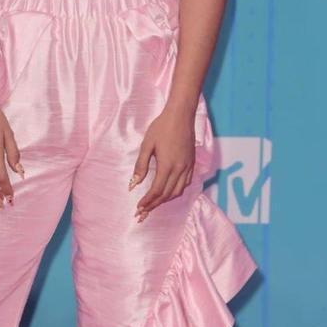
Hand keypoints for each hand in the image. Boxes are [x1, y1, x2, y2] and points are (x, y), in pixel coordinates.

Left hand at [129, 104, 195, 221]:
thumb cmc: (161, 127)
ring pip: (178, 191)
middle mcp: (180, 169)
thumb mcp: (147, 145)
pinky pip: (185, 184)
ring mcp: (188, 167)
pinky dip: (176, 191)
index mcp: (167, 165)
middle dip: (154, 205)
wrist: (181, 115)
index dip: (148, 201)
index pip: (157, 190)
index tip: (139, 208)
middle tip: (143, 211)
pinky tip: (169, 192)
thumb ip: (141, 166)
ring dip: (166, 200)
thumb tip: (134, 184)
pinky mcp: (192, 163)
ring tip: (154, 204)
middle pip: (167, 194)